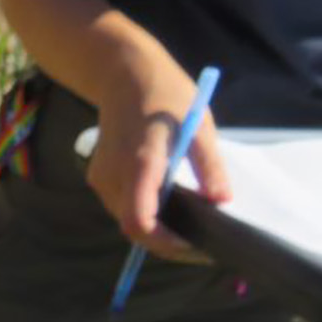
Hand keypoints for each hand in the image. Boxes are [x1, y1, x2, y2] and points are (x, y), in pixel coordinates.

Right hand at [86, 54, 230, 261]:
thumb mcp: (199, 125)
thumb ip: (210, 166)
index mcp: (141, 164)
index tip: (196, 247)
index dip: (166, 244)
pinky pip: (122, 207)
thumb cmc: (166, 95)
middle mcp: (114, 176)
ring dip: (156, 229)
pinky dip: (145, 213)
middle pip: (135, 229)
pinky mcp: (99, 178)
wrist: (123, 74)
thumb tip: (222, 201)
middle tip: (201, 243)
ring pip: (127, 221)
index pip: (141, 222)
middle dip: (166, 243)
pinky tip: (168, 206)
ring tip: (189, 226)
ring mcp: (102, 179)